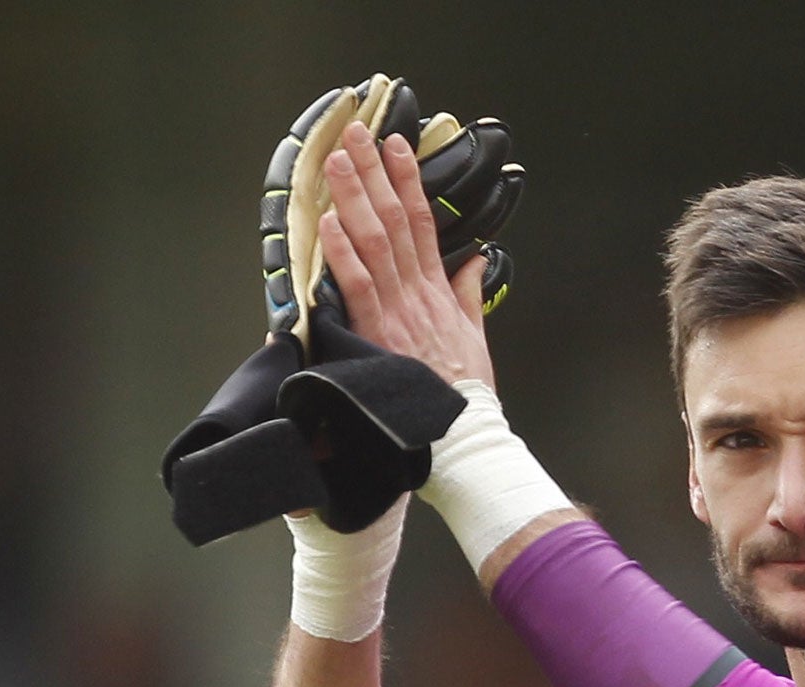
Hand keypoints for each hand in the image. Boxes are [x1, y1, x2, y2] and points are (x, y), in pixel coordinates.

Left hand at [319, 120, 496, 389]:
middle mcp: (418, 294)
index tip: (396, 147)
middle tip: (356, 135)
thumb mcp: (475, 337)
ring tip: (337, 162)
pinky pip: (359, 285)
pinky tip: (329, 223)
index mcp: (439, 292)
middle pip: (394, 221)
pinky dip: (343, 253)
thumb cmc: (465, 392)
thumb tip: (473, 261)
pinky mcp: (379, 334)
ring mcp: (397, 311)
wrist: (461, 433)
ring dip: (353, 199)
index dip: (408, 182)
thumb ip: (469, 294)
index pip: (422, 223)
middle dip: (374, 174)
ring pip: (374, 243)